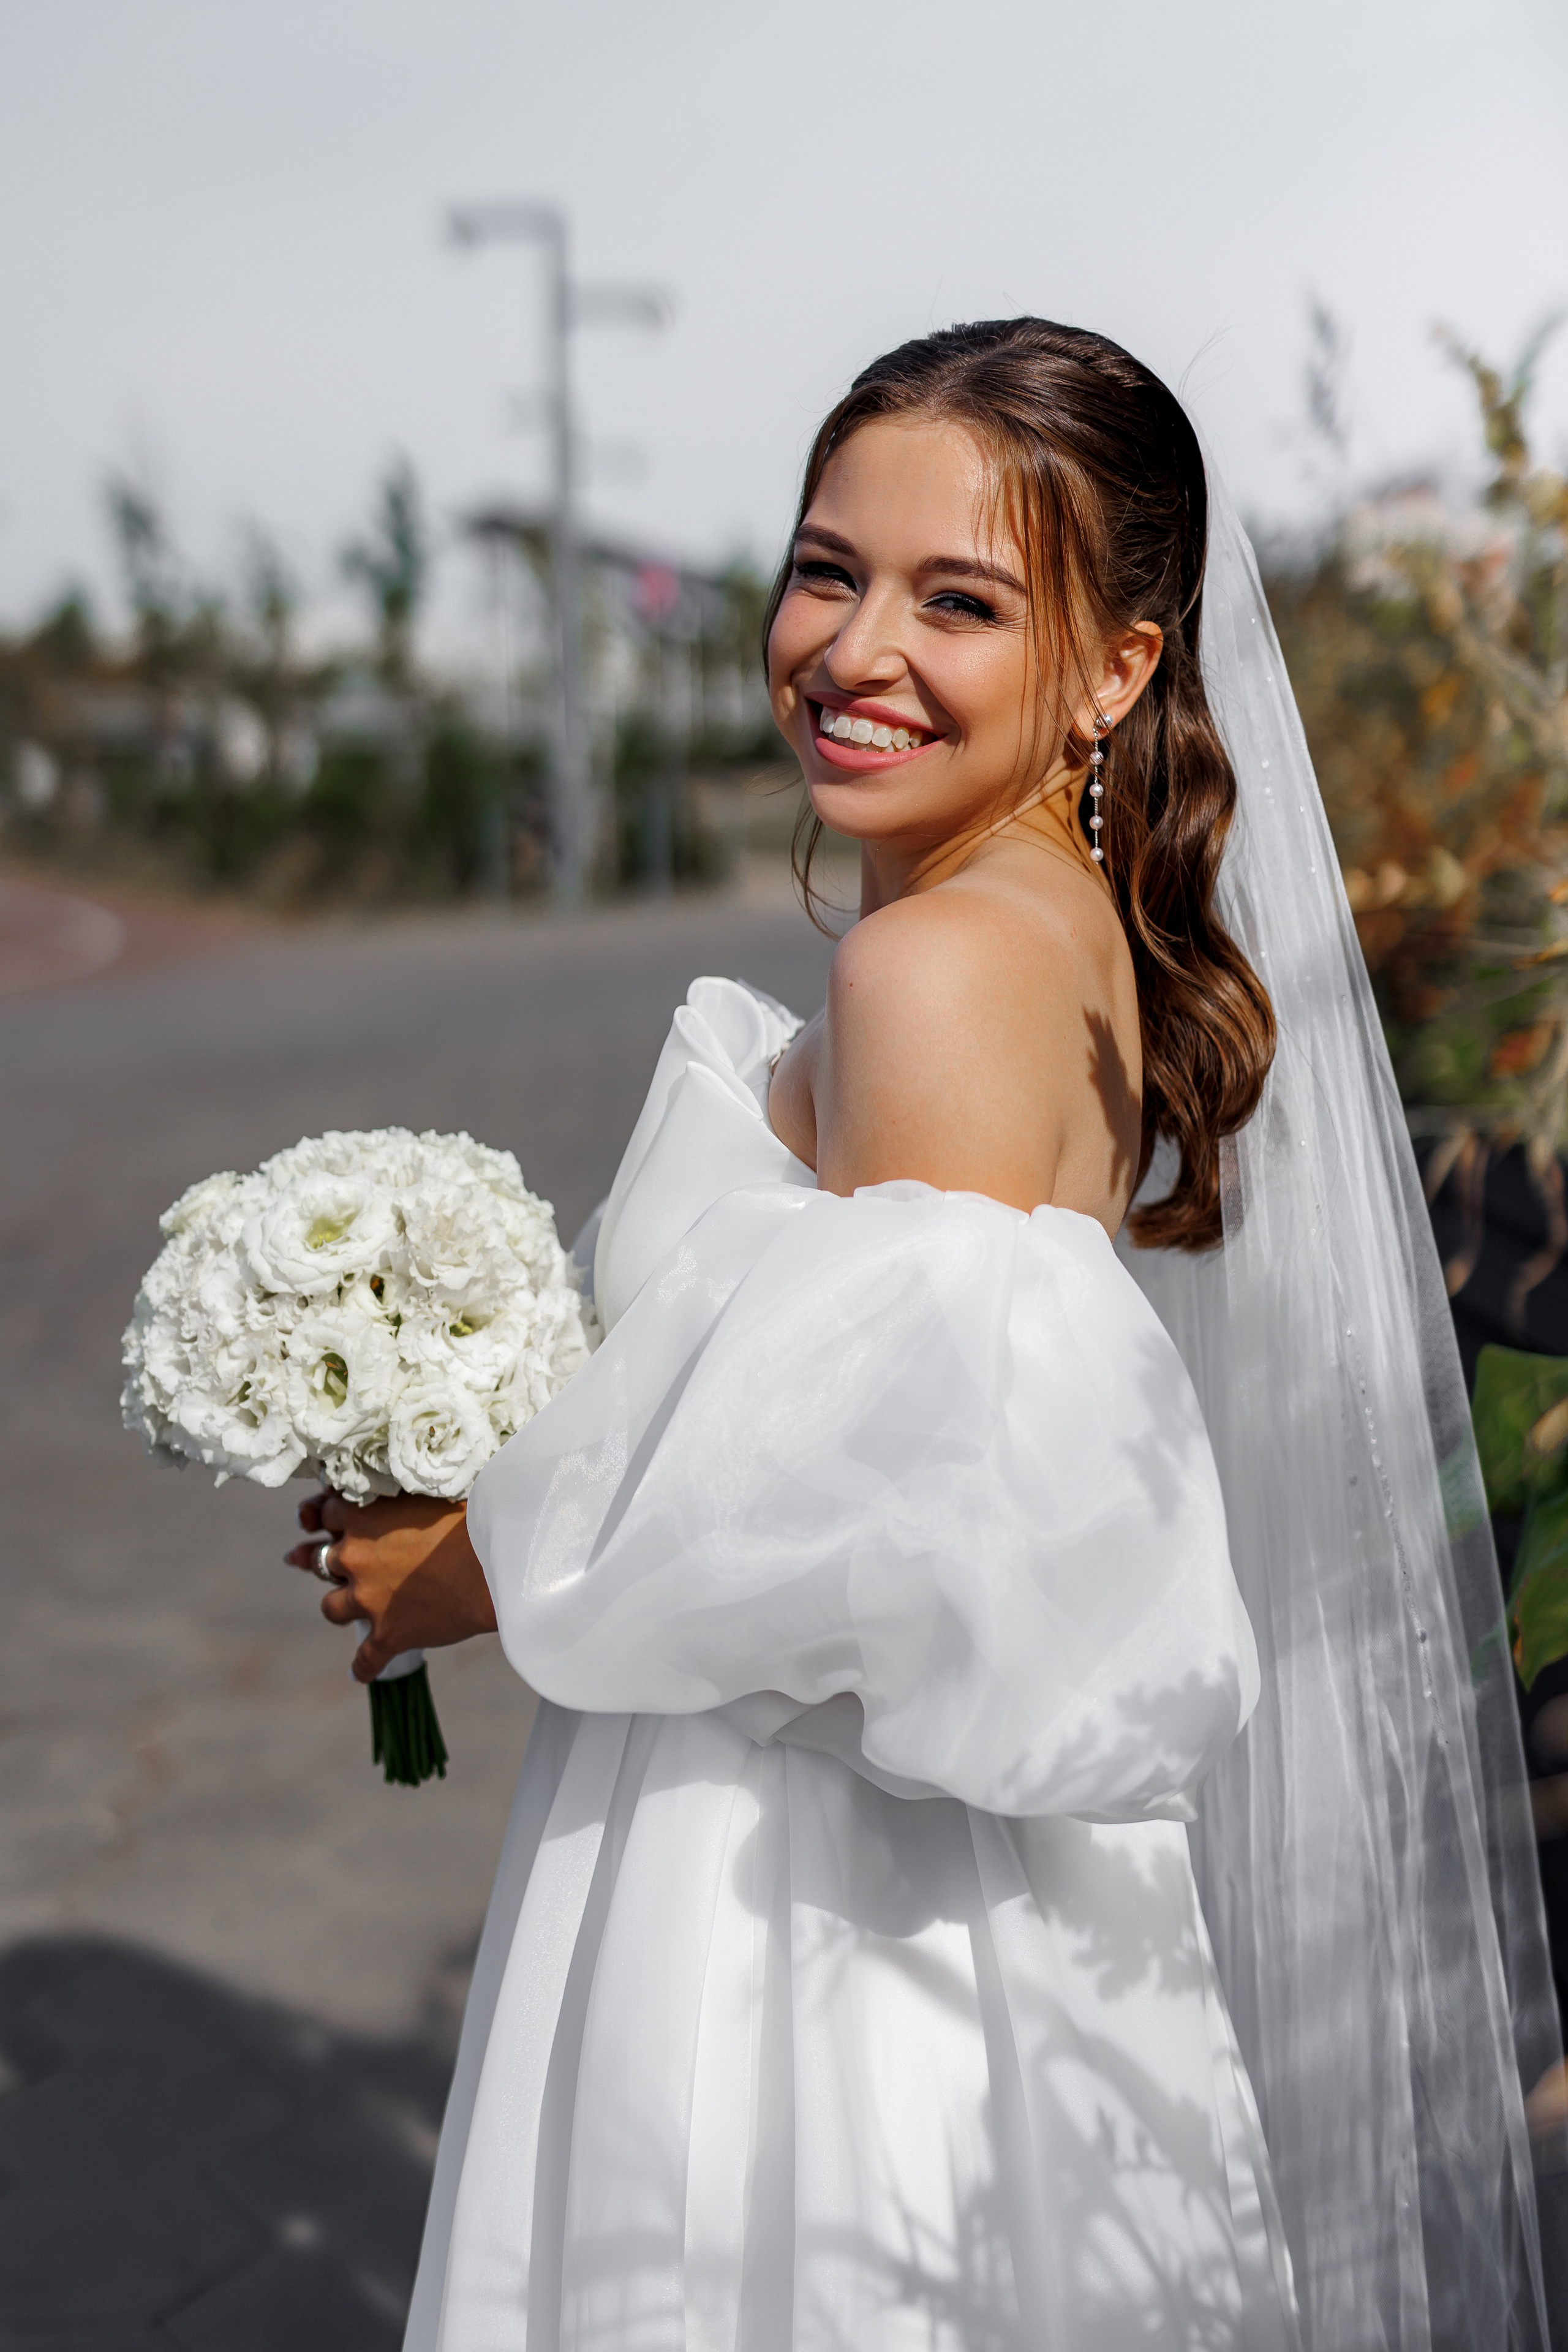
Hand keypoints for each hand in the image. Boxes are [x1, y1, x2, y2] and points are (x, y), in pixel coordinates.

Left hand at [286, 1491, 496, 1681]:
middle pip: (321, 1560)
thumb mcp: (429, 1492)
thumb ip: (400, 1497)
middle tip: (308, 1559)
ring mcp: (368, 1599)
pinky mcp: (387, 1635)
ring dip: (339, 1605)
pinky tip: (361, 1671)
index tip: (330, 1518)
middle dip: (319, 1560)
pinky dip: (363, 1666)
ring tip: (347, 1606)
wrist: (498, 1564)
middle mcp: (355, 1557)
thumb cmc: (473, 1518)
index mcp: (363, 1515)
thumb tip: (396, 1496)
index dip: (329, 1515)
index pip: (328, 1511)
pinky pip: (365, 1658)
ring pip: (331, 1607)